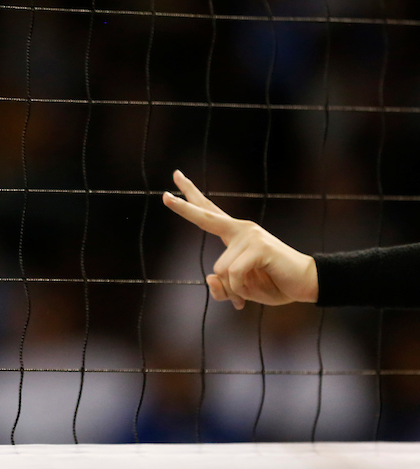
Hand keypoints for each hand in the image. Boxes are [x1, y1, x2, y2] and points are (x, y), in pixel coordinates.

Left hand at [161, 170, 317, 309]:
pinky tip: (259, 286)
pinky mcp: (260, 247)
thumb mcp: (241, 290)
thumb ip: (223, 287)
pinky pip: (234, 274)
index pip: (208, 212)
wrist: (306, 284)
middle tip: (163, 196)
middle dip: (183, 208)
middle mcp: (241, 230)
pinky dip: (242, 289)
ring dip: (235, 288)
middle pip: (205, 216)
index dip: (189, 199)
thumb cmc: (273, 284)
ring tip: (254, 288)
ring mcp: (250, 236)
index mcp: (234, 235)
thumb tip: (211, 278)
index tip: (174, 178)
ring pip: (221, 269)